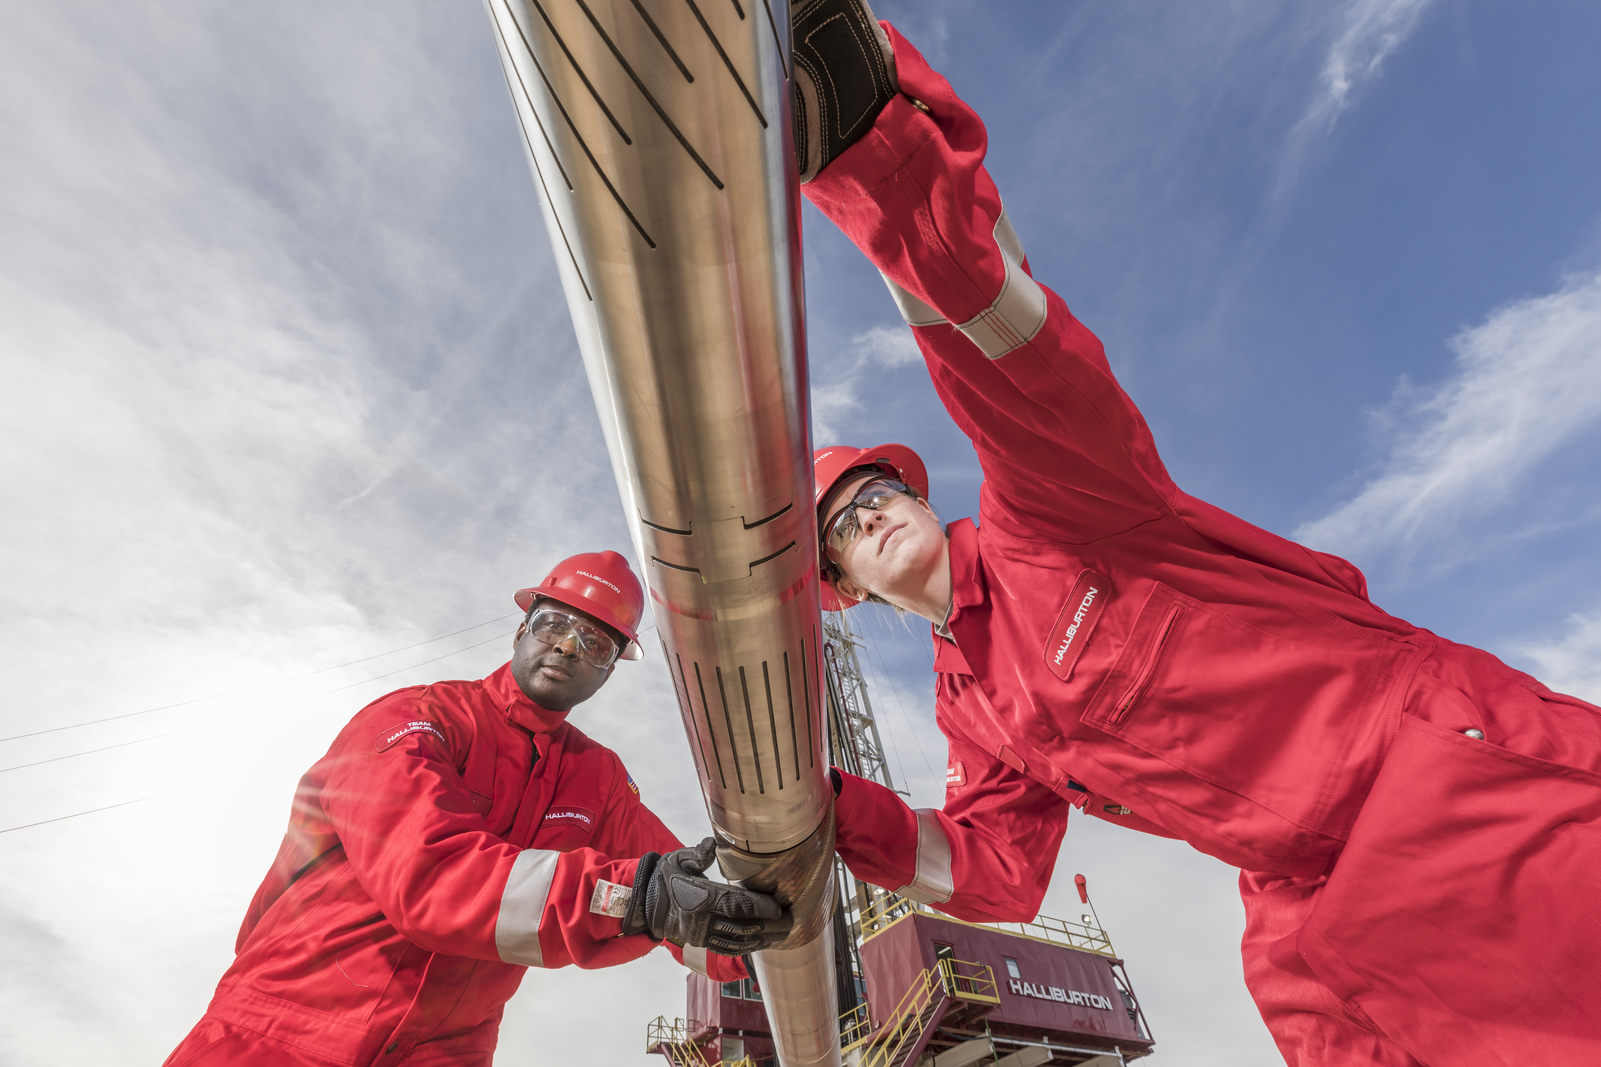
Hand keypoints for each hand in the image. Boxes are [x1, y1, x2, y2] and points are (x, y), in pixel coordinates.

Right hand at [625, 839, 792, 954]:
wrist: (646, 904)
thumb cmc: (666, 877)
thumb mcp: (679, 859)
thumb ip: (699, 853)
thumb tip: (715, 844)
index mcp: (697, 897)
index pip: (734, 904)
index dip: (758, 907)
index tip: (778, 907)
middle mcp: (700, 920)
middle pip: (741, 926)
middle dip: (769, 926)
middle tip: (791, 921)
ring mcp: (701, 934)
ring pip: (738, 941)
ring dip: (763, 939)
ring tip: (783, 933)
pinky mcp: (701, 942)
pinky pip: (728, 948)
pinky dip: (748, 946)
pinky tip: (763, 942)